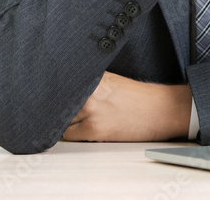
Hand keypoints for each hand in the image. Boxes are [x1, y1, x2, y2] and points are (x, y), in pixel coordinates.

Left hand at [62, 71, 191, 141]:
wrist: (162, 109)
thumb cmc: (139, 98)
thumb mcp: (112, 81)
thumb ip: (89, 83)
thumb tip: (66, 89)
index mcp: (94, 75)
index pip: (61, 82)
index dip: (55, 90)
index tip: (48, 93)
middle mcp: (90, 90)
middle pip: (58, 101)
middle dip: (60, 107)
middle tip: (66, 110)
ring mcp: (91, 109)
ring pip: (61, 118)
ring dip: (66, 121)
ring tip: (81, 120)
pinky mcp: (94, 128)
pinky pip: (68, 134)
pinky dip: (72, 134)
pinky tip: (84, 130)